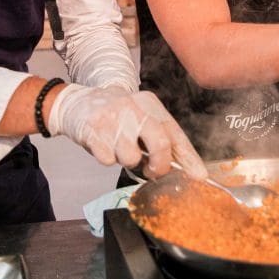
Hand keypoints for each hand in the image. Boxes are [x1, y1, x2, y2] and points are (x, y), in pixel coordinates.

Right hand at [48, 85, 206, 179]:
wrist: (78, 102)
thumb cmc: (114, 115)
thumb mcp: (141, 118)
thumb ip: (161, 139)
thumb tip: (184, 168)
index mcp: (150, 105)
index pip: (176, 135)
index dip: (190, 159)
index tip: (200, 176)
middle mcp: (135, 109)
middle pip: (161, 145)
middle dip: (159, 166)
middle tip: (152, 170)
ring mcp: (114, 119)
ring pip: (132, 158)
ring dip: (126, 161)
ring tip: (118, 147)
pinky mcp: (95, 131)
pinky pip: (108, 160)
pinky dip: (107, 158)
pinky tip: (103, 144)